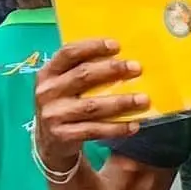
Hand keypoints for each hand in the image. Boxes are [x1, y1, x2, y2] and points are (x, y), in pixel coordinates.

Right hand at [33, 39, 148, 175]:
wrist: (49, 143)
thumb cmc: (65, 106)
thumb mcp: (64, 86)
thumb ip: (82, 72)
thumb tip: (122, 60)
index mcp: (48, 73)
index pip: (68, 53)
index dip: (92, 47)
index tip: (117, 46)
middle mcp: (47, 92)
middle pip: (82, 76)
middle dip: (112, 70)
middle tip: (137, 68)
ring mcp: (54, 115)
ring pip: (92, 106)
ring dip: (120, 102)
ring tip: (143, 99)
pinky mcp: (63, 136)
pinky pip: (95, 130)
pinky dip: (116, 128)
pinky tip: (134, 125)